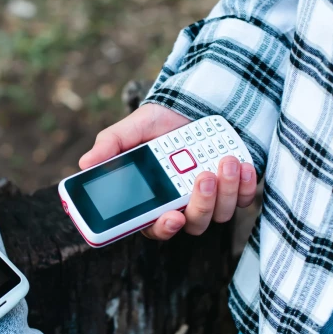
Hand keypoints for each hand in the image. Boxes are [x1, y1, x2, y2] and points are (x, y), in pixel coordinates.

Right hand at [79, 103, 256, 239]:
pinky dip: (247, 185)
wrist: (196, 104)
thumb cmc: (160, 123)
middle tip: (203, 175)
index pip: (156, 227)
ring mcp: (213, 200)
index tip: (171, 218)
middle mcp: (184, 206)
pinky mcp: (238, 190)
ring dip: (226, 190)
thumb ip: (111, 145)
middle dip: (201, 204)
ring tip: (225, 160)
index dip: (164, 229)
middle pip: (193, 224)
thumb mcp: (132, 129)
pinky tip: (243, 164)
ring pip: (221, 214)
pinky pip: (246, 199)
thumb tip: (85, 164)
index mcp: (155, 200)